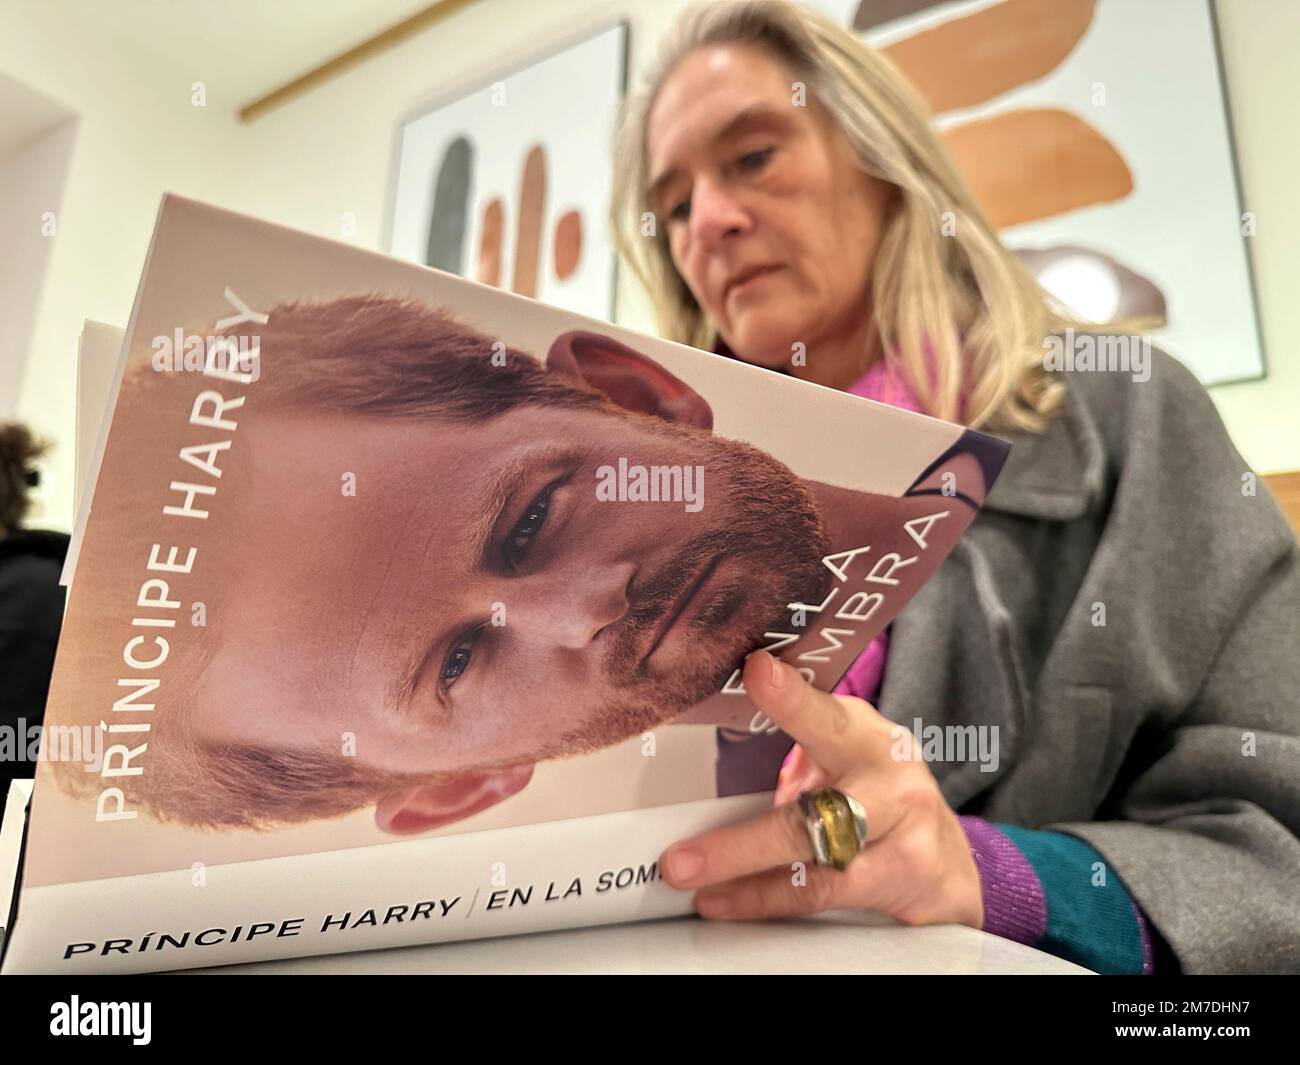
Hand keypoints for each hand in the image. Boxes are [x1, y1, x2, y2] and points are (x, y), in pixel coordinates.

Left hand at [660, 649, 983, 928]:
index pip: (823, 714)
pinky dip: (769, 900)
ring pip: (817, 859)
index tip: (756, 671)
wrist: (949, 862)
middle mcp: (890, 779)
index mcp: (863, 736)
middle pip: (816, 810)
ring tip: (696, 884)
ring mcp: (904, 834)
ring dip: (745, 877)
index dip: (791, 695)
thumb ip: (794, 745)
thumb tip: (699, 756)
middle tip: (679, 858)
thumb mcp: (843, 757)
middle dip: (742, 841)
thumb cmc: (876, 798)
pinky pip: (826, 893)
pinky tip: (730, 901)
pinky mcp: (906, 880)